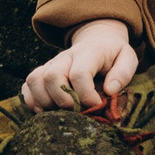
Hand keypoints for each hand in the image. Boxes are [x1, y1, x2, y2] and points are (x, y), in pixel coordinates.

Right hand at [22, 18, 139, 113]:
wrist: (97, 40)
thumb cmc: (113, 54)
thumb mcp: (127, 58)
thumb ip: (123, 72)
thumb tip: (109, 90)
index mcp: (88, 52)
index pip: (79, 73)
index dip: (86, 94)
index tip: (96, 105)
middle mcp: (65, 56)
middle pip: (52, 76)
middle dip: (63, 100)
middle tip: (76, 111)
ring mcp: (51, 64)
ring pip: (35, 80)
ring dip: (45, 101)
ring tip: (60, 113)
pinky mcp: (42, 73)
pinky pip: (27, 85)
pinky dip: (32, 100)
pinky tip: (46, 111)